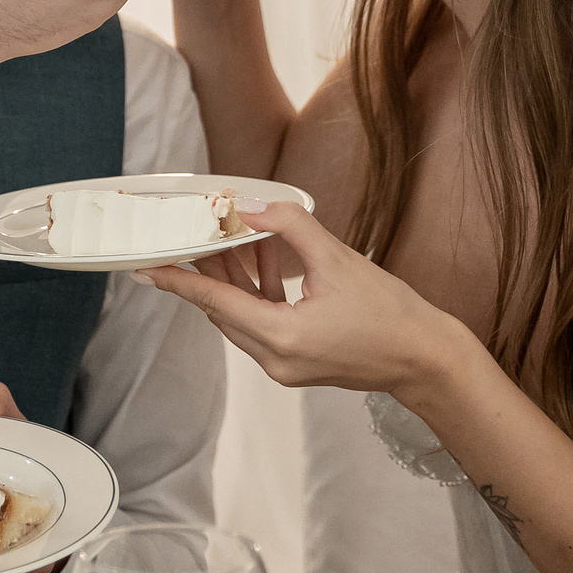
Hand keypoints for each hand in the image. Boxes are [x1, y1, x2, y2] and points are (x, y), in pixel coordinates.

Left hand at [134, 200, 472, 400]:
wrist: (427, 359)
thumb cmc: (391, 314)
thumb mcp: (338, 259)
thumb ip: (290, 227)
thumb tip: (250, 206)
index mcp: (282, 337)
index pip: (215, 303)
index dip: (178, 281)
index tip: (145, 269)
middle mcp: (276, 360)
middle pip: (224, 310)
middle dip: (208, 272)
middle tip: (191, 236)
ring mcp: (285, 367)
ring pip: (242, 317)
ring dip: (236, 280)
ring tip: (234, 239)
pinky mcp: (297, 365)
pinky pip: (263, 325)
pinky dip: (259, 295)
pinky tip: (266, 262)